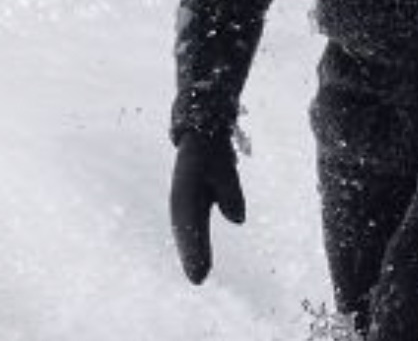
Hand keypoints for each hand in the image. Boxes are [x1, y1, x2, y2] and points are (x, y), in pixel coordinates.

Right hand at [170, 131, 245, 282]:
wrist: (199, 139)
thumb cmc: (213, 153)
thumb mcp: (224, 168)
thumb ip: (230, 192)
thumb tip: (238, 220)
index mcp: (186, 189)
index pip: (190, 221)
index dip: (194, 244)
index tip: (201, 262)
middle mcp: (180, 200)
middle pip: (185, 231)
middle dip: (192, 254)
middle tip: (199, 279)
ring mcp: (181, 204)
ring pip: (185, 232)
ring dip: (190, 253)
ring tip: (198, 276)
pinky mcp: (187, 206)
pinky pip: (189, 228)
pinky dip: (193, 244)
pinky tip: (200, 262)